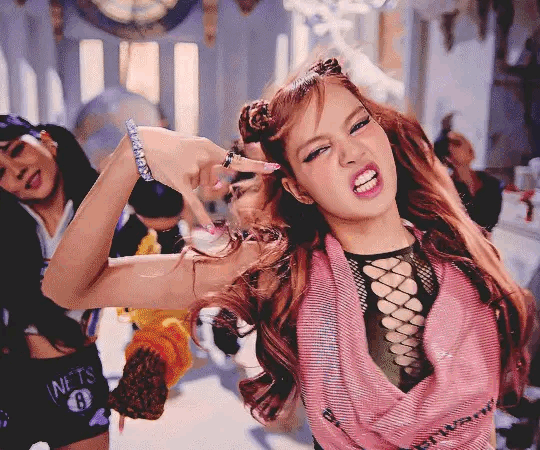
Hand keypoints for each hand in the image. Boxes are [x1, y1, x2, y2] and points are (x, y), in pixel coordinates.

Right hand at [136, 127, 278, 230]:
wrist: (145, 145)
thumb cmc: (175, 147)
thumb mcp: (197, 149)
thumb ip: (212, 168)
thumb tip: (220, 186)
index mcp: (211, 148)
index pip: (238, 160)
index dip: (257, 166)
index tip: (275, 168)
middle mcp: (204, 158)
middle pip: (216, 182)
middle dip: (206, 181)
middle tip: (187, 166)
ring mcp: (193, 171)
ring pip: (203, 189)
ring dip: (193, 184)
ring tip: (177, 168)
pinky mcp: (181, 183)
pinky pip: (195, 203)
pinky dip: (203, 216)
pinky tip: (211, 230)